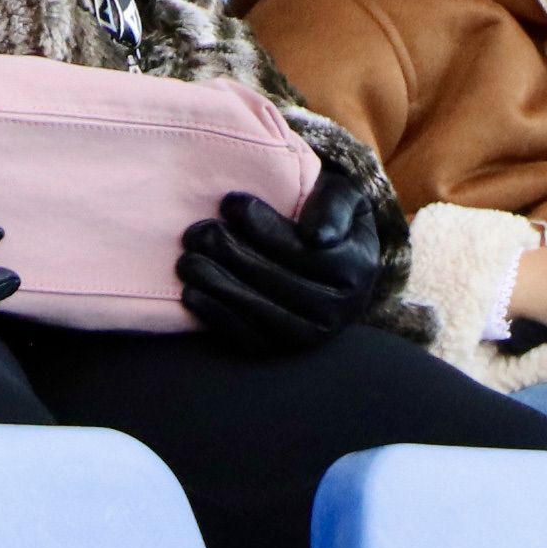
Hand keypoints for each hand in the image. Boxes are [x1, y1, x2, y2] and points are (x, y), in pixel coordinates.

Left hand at [180, 168, 387, 353]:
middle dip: (232, 254)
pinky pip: (248, 339)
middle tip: (198, 230)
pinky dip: (217, 316)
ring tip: (189, 260)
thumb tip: (316, 236)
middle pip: (279, 283)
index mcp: (357, 267)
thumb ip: (333, 204)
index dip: (264, 228)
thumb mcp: (340, 195)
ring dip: (219, 286)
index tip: (230, 203)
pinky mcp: (282, 352)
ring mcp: (311, 336)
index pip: (306, 251)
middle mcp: (339, 310)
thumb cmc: (324, 216)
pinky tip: (193, 292)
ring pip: (261, 314)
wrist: (326, 257)